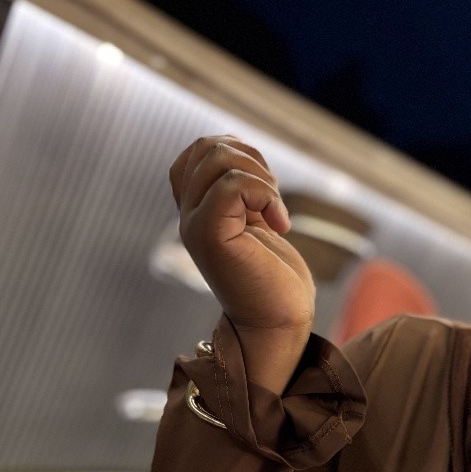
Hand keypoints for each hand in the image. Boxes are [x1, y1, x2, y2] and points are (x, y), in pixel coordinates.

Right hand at [169, 135, 314, 387]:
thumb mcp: (257, 222)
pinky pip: (232, 185)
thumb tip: (238, 148)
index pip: (197, 151)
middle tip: (272, 200)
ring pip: (218, 159)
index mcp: (197, 211)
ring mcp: (195, 226)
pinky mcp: (210, 237)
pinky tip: (281, 225)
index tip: (262, 187)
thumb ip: (242, 191)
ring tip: (274, 212)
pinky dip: (266, 195)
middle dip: (250, 159)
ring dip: (260, 177)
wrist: (279, 324)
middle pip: (207, 147)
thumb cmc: (275, 281)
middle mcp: (189, 216)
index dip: (235, 151)